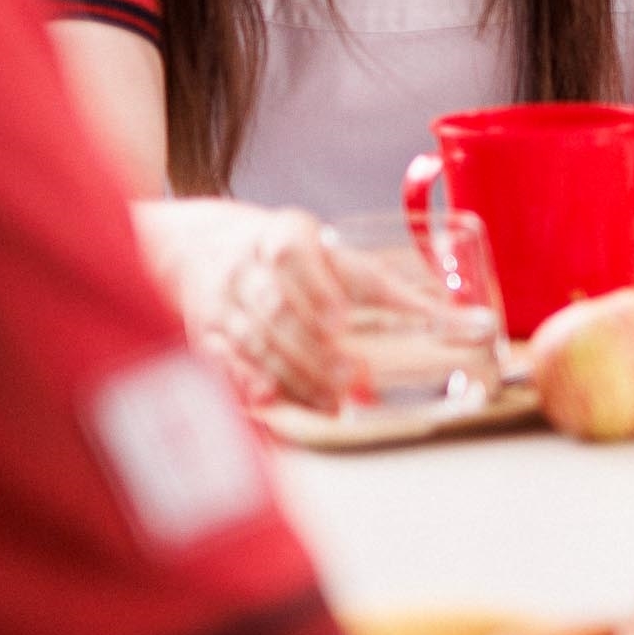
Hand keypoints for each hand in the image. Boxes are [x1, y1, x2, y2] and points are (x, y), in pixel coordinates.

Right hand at [141, 201, 364, 410]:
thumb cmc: (283, 254)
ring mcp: (221, 304)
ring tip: (334, 399)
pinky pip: (225, 364)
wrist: (195, 247)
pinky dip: (249, 384)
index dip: (316, 289)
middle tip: (351, 374)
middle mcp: (245, 267)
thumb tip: (438, 315)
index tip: (341, 321)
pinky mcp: (205, 336)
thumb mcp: (321, 248)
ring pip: (254, 342)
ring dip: (295, 374)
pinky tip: (274, 400)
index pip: (294, 255)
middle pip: (275, 307)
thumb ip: (369, 280)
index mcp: (281, 234)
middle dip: (312, 345)